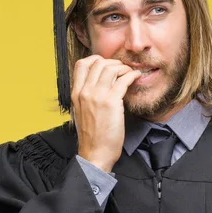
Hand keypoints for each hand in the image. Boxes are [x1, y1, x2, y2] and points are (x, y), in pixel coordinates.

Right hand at [72, 55, 141, 171]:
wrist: (95, 153)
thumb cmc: (92, 136)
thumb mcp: (81, 112)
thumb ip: (86, 97)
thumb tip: (99, 84)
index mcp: (75, 93)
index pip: (81, 64)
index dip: (95, 60)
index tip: (106, 64)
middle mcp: (84, 92)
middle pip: (98, 63)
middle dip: (113, 62)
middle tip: (122, 69)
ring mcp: (97, 96)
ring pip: (111, 68)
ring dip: (123, 67)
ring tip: (130, 73)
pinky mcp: (111, 102)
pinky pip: (123, 79)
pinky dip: (132, 75)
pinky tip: (136, 78)